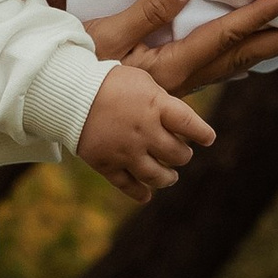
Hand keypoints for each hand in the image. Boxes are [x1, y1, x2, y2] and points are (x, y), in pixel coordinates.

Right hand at [76, 62, 214, 201]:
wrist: (69, 93)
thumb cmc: (108, 81)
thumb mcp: (141, 81)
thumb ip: (162, 101)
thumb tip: (179, 121)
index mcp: (156, 106)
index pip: (190, 124)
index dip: (203, 134)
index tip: (208, 139)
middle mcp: (145, 131)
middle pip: (177, 153)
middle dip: (183, 155)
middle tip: (182, 153)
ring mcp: (126, 151)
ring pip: (157, 175)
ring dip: (168, 178)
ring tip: (171, 176)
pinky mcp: (107, 164)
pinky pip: (128, 185)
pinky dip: (140, 194)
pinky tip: (146, 196)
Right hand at [78, 0, 277, 85]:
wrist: (53, 107)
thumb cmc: (75, 68)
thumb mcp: (107, 34)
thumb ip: (150, 8)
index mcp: (171, 67)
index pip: (226, 34)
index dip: (261, 12)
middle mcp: (181, 84)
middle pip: (241, 58)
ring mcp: (174, 96)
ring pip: (230, 72)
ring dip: (265, 55)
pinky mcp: (165, 99)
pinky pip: (213, 79)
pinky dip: (235, 68)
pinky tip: (244, 67)